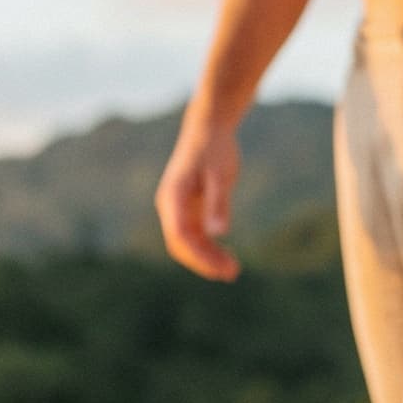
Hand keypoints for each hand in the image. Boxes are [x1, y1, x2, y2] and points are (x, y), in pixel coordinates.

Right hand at [156, 121, 241, 280]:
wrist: (207, 129)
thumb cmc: (215, 148)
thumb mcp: (221, 174)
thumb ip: (218, 203)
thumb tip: (218, 232)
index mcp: (173, 196)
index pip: (180, 235)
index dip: (199, 255)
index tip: (220, 268)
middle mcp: (169, 206)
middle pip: (180, 244)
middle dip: (204, 262)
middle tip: (231, 273)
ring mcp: (176, 209)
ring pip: (187, 243)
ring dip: (207, 258)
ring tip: (232, 270)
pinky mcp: (187, 210)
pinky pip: (194, 236)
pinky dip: (208, 248)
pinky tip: (226, 257)